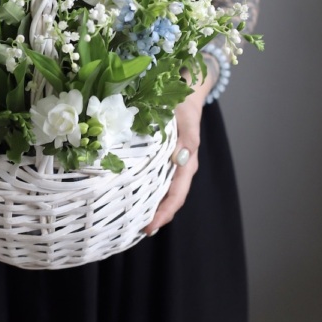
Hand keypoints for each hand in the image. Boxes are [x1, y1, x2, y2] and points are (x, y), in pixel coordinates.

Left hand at [143, 77, 208, 234]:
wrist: (187, 90)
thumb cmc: (185, 105)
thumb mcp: (186, 119)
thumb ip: (187, 139)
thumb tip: (181, 160)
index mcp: (187, 161)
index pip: (176, 195)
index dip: (164, 213)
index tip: (149, 228)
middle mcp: (180, 166)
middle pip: (170, 199)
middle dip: (156, 216)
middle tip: (137, 231)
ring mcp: (172, 162)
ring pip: (163, 191)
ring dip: (152, 206)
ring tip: (134, 221)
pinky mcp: (164, 156)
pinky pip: (157, 178)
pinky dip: (148, 191)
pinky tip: (134, 195)